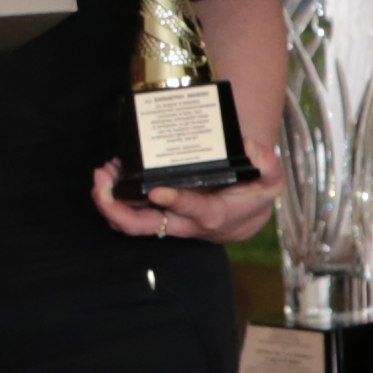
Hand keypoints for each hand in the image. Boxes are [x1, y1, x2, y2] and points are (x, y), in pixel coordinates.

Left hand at [92, 157, 280, 243]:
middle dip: (115, 207)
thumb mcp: (270, 181)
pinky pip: (128, 214)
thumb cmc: (252, 197)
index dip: (174, 201)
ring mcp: (166, 220)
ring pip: (129, 222)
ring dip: (108, 201)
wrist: (241, 219)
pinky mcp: (156, 215)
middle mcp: (183, 222)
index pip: (191, 210)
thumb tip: (249, 146)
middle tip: (104, 178)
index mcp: (211, 214)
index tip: (157, 190)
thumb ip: (267, 164)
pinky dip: (113, 198)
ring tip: (103, 172)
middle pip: (142, 225)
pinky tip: (110, 175)